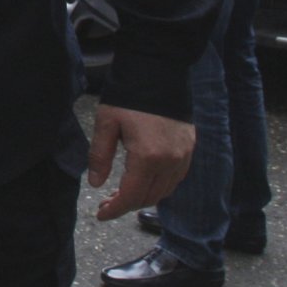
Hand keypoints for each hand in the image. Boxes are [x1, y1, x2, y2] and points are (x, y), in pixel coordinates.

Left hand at [86, 105, 195, 220]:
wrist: (158, 72)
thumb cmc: (128, 97)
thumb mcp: (106, 124)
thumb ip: (100, 156)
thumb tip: (96, 184)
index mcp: (148, 157)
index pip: (132, 195)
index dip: (115, 209)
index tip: (101, 215)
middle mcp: (170, 161)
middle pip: (149, 197)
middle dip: (127, 204)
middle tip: (107, 203)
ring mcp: (183, 156)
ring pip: (164, 190)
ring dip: (144, 196)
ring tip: (122, 193)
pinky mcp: (189, 148)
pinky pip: (175, 178)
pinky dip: (159, 186)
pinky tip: (144, 181)